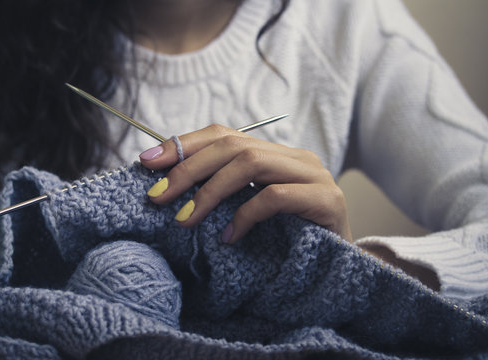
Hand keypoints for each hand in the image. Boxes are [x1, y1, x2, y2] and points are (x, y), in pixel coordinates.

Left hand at [139, 124, 351, 243]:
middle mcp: (295, 156)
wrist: (339, 266)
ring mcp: (314, 175)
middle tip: (159, 195)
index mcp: (275, 154)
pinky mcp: (327, 200)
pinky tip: (228, 237)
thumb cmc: (289, 239)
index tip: (148, 162)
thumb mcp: (250, 210)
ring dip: (210, 191)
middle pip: (234, 145)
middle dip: (189, 168)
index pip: (224, 134)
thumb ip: (225, 191)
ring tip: (185, 219)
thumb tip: (169, 184)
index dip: (184, 144)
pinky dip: (244, 215)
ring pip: (252, 163)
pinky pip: (275, 196)